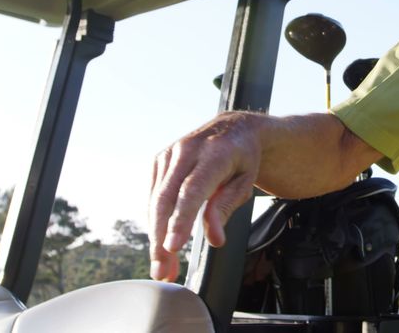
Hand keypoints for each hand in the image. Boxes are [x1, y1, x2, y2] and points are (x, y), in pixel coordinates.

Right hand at [148, 112, 262, 281]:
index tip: (173, 247)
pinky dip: (155, 222)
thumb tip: (214, 239)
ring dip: (155, 236)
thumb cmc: (243, 159)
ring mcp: (169, 153)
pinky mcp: (159, 160)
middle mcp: (187, 150)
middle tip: (162, 269)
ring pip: (155, 200)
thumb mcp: (245, 182)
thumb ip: (226, 207)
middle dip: (160, 238)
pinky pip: (153, 196)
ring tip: (162, 266)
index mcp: (214, 153)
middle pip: (166, 199)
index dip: (180, 220)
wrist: (233, 128)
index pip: (192, 191)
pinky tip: (160, 243)